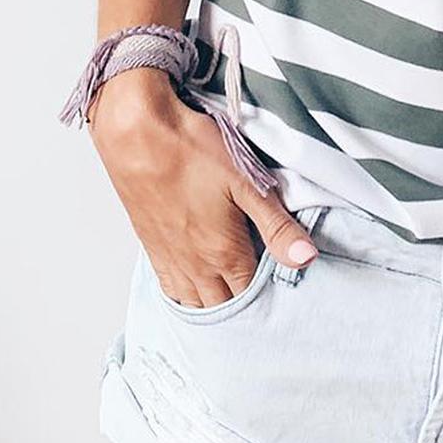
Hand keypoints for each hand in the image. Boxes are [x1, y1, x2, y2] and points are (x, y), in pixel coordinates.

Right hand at [88, 68, 317, 306]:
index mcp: (223, 252)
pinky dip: (185, 298)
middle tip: (262, 299)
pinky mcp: (151, 246)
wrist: (136, 135)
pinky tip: (193, 292)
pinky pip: (170, 290)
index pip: (252, 294)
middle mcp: (195, 264)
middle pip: (224, 307)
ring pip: (195, 304)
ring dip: (214, 307)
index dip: (269, 297)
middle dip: (243, 307)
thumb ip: (276, 225)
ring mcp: (170, 258)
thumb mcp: (245, 181)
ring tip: (231, 300)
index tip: (283, 293)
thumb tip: (306, 259)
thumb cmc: (191, 150)